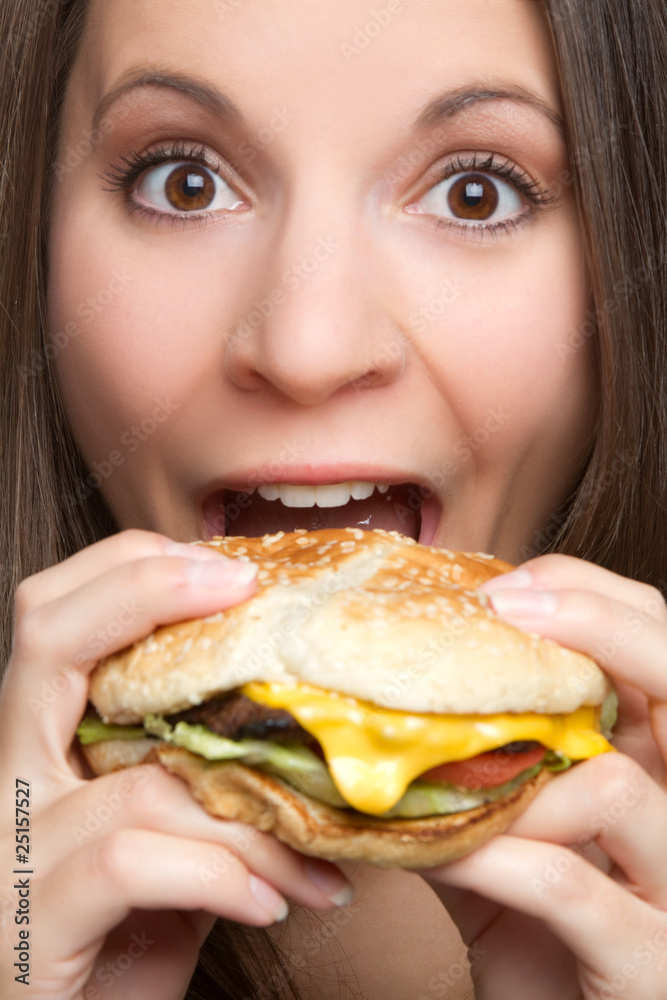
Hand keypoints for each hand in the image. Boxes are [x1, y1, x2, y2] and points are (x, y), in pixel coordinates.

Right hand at [0, 530, 353, 999]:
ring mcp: (10, 849)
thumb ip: (196, 771)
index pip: (51, 613)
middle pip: (46, 636)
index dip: (131, 568)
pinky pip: (131, 861)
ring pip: (139, 775)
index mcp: (39, 744)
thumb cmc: (125, 937)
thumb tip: (297, 708)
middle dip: (150, 592)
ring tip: (319, 846)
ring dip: (252, 810)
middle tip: (247, 590)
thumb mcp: (165, 837)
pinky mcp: (27, 926)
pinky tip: (274, 901)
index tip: (230, 568)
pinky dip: (222, 873)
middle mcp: (8, 779)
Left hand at [418, 554, 666, 999]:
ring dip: (518, 776)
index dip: (597, 599)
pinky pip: (567, 884)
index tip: (509, 584)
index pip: (658, 647)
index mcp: (656, 765)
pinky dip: (493, 856)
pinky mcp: (648, 962)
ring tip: (452, 777)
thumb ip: (477, 766)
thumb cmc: (532, 931)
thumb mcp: (508, 833)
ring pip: (620, 787)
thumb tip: (390, 689)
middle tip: (509, 608)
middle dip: (602, 628)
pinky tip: (438, 852)